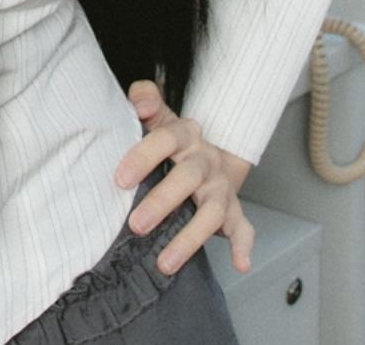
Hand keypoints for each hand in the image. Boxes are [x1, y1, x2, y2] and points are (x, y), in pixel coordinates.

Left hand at [113, 79, 255, 276]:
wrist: (206, 155)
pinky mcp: (234, 212)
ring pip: (211, 212)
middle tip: (135, 225)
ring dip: (190, 239)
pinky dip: (243, 246)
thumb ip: (144, 100)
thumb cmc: (170, 140)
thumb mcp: (156, 117)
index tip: (120, 179)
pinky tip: (240, 264)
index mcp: (186, 134)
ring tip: (165, 262)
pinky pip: (244, 230)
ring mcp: (222, 187)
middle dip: (162, 202)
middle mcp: (207, 160)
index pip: (166, 139)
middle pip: (188, 178)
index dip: (143, 156)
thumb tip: (141, 102)